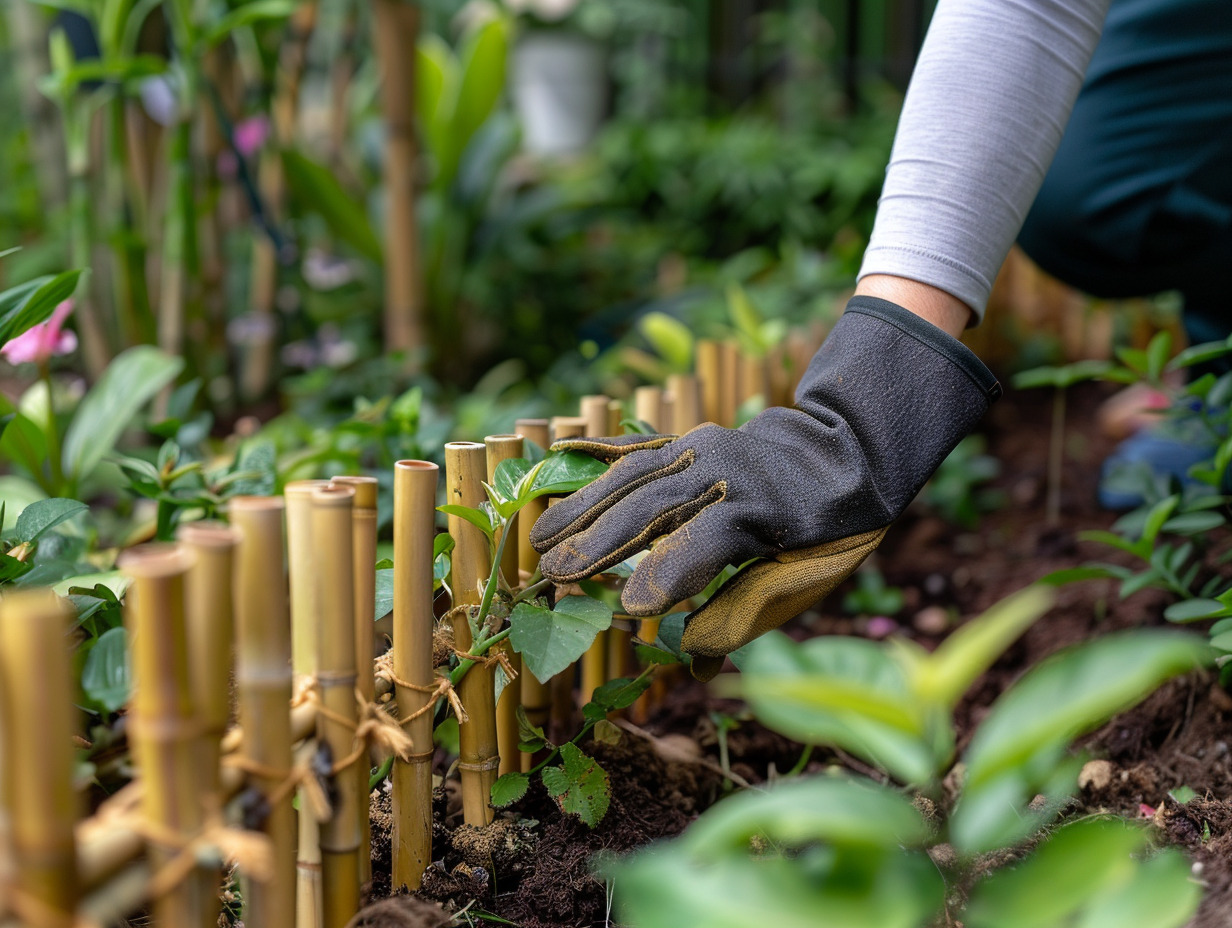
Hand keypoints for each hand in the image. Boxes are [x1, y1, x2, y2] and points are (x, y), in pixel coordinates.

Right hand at [530, 296, 1000, 679]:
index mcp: (762, 514)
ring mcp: (703, 447)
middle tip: (554, 575)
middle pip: (653, 507)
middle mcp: (727, 473)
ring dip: (583, 507)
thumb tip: (686, 651)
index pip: (704, 544)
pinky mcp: (689, 437)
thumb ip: (741, 613)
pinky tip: (555, 459)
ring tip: (542, 539)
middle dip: (600, 541)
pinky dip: (595, 454)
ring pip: (633, 476)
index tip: (623, 607)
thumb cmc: (819, 540)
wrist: (843, 458)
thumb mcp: (800, 585)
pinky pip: (636, 447)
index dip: (663, 575)